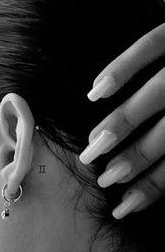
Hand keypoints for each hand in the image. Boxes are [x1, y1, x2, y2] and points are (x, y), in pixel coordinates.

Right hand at [79, 23, 164, 219]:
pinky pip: (149, 45)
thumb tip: (157, 179)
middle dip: (136, 158)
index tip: (125, 205)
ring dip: (122, 122)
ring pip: (158, 93)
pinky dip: (121, 68)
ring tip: (93, 145)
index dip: (155, 186)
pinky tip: (95, 92)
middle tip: (105, 178)